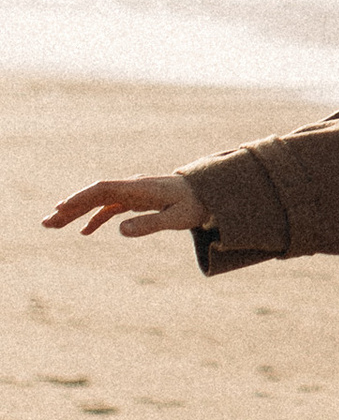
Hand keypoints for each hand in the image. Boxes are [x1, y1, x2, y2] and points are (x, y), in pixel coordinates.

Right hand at [43, 176, 208, 240]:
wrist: (211, 194)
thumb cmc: (195, 205)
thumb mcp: (176, 218)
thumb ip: (149, 224)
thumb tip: (119, 230)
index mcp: (139, 189)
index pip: (103, 190)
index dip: (81, 199)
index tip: (61, 209)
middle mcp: (132, 188)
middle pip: (94, 195)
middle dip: (69, 208)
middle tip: (46, 223)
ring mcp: (132, 194)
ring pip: (98, 201)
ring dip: (77, 212)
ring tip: (54, 225)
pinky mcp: (136, 201)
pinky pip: (110, 208)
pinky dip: (95, 217)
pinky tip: (84, 232)